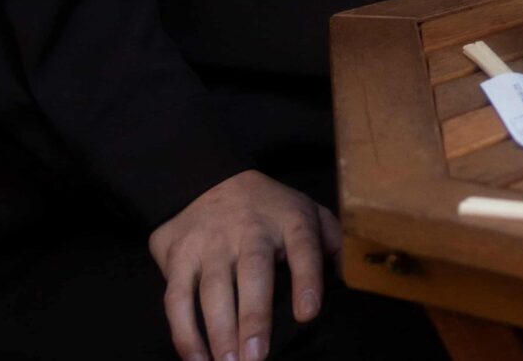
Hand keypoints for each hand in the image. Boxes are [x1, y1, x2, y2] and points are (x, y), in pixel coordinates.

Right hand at [147, 169, 338, 360]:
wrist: (209, 180)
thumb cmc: (271, 210)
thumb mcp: (310, 213)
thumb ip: (331, 246)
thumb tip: (346, 287)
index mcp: (290, 219)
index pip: (303, 246)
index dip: (307, 279)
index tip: (307, 313)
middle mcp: (250, 228)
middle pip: (253, 272)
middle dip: (254, 316)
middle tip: (256, 357)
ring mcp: (211, 243)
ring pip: (212, 289)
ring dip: (218, 331)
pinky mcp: (179, 257)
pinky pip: (176, 298)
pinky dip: (183, 331)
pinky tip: (196, 358)